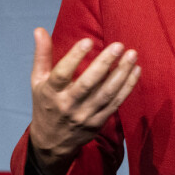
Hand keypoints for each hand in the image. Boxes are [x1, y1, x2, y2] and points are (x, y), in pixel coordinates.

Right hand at [29, 28, 140, 174]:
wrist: (51, 144)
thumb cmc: (46, 104)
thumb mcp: (38, 81)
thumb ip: (42, 55)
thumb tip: (39, 29)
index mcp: (51, 92)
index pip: (62, 74)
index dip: (74, 58)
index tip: (87, 41)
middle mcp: (68, 105)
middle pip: (88, 84)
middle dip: (104, 64)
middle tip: (119, 45)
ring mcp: (85, 115)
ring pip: (106, 93)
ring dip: (122, 74)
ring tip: (132, 55)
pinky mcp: (99, 121)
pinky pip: (116, 103)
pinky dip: (128, 87)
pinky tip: (136, 70)